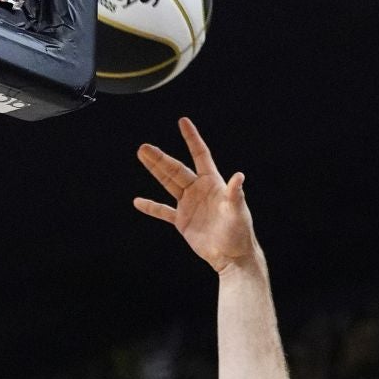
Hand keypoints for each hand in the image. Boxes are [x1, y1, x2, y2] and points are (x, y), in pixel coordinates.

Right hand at [134, 118, 256, 272]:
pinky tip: (138, 201)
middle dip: (160, 159)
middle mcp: (199, 190)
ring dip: (155, 171)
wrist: (232, 257)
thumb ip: (236, 194)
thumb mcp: (238, 212)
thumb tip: (239, 176)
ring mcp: (189, 205)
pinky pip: (164, 212)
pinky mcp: (183, 221)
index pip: (200, 155)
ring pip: (168, 184)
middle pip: (176, 170)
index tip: (183, 121)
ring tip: (141, 156)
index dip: (191, 138)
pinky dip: (151, 207)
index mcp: (213, 183)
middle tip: (144, 148)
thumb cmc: (239, 233)